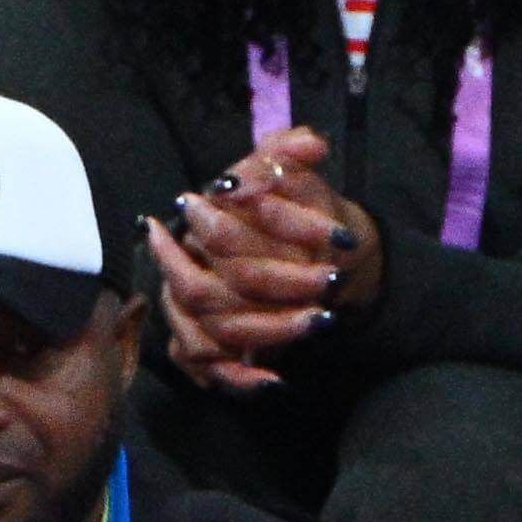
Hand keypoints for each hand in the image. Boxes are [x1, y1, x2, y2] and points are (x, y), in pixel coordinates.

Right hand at [145, 130, 369, 392]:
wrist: (294, 251)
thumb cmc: (288, 211)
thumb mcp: (292, 175)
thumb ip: (290, 151)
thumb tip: (312, 142)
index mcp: (198, 219)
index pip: (222, 232)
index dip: (281, 232)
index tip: (339, 236)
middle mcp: (182, 265)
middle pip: (211, 289)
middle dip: (280, 284)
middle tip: (333, 281)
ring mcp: (185, 308)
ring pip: (213, 331)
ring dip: (272, 330)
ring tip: (324, 320)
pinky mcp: (200, 345)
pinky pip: (208, 371)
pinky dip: (240, 379)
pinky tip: (276, 380)